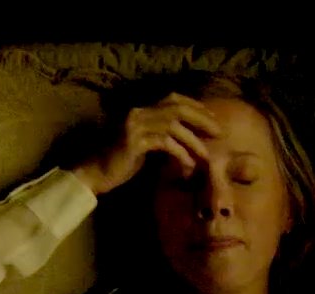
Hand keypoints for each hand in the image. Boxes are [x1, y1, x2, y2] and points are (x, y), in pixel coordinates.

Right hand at [72, 93, 222, 195]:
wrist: (96, 174)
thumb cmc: (121, 163)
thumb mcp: (145, 146)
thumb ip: (162, 137)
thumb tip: (188, 139)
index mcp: (141, 111)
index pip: (173, 99)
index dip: (195, 106)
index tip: (212, 118)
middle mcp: (138, 113)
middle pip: (177, 108)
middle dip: (201, 118)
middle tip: (219, 131)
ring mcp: (135, 126)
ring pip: (173, 126)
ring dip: (194, 141)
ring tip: (207, 155)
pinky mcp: (134, 142)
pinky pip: (164, 143)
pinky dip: (180, 153)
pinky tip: (189, 164)